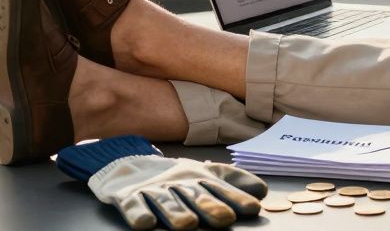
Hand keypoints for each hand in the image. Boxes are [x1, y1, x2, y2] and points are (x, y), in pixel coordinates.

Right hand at [88, 155, 266, 229]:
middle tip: (224, 219)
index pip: (219, 188)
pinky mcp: (126, 196)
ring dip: (176, 213)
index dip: (236, 198)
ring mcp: (151, 190)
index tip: (253, 208)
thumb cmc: (173, 177)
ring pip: (165, 202)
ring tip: (188, 225)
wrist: (126, 165)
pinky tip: (147, 222)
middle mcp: (177, 184)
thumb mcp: (203, 175)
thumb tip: (263, 190)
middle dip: (210, 207)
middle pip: (195, 196)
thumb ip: (232, 182)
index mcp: (197, 178)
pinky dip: (138, 213)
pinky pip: (132, 205)